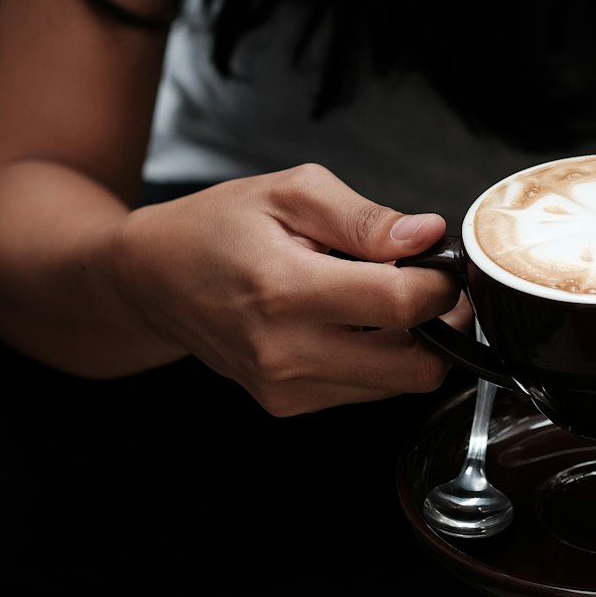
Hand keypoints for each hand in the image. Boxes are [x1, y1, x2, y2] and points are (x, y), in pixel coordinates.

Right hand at [111, 163, 471, 414]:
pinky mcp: (288, 404)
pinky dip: (379, 360)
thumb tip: (426, 235)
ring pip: (397, 386)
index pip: (401, 305)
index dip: (441, 285)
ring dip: (412, 345)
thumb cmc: (217, 227)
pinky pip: (366, 392)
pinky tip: (355, 323)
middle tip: (433, 287)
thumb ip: (365, 217)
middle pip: (414, 366)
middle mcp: (287, 351)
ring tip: (383, 299)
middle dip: (442, 325)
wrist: (153, 279)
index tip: (442, 264)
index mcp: (287, 289)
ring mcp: (287, 386)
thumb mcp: (291, 192)